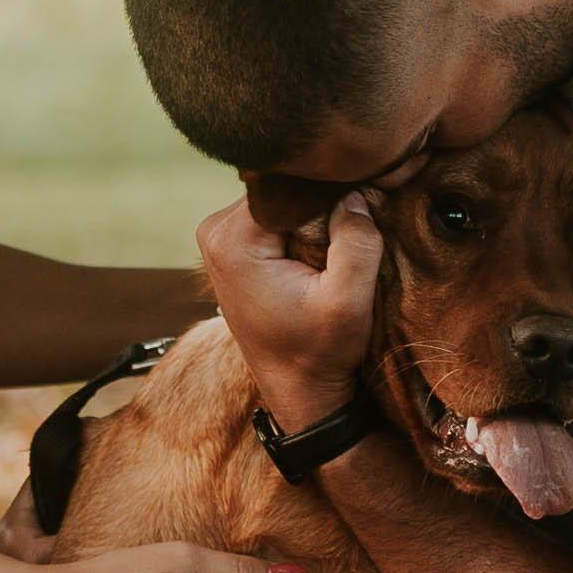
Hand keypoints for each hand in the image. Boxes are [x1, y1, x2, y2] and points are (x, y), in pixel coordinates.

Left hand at [194, 184, 381, 433]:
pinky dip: (302, 226)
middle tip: (351, 229)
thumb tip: (354, 193)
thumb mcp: (348, 302)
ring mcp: (219, 237)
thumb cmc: (319, 352)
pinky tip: (320, 250)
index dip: (329, 192)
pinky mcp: (232, 246)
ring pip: (281, 200)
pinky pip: (274, 215)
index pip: (290, 183)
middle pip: (282, 188)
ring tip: (335, 245)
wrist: (298, 389)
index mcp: (233, 239)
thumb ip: (357, 242)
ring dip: (313, 214)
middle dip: (320, 202)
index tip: (357, 213)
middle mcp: (215, 231)